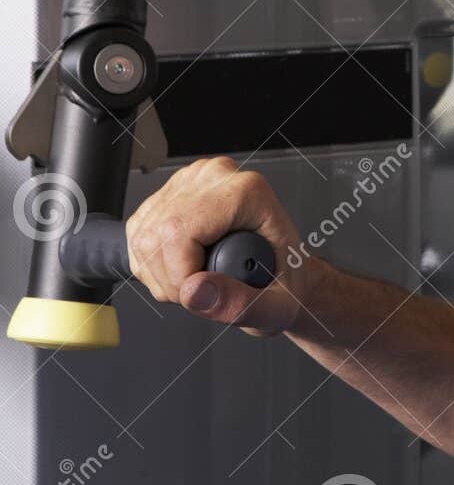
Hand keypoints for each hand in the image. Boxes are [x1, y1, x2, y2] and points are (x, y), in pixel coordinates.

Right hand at [125, 156, 324, 336]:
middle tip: (201, 295)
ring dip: (159, 275)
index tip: (200, 296)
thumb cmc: (285, 280)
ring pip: (143, 237)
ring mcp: (189, 181)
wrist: (284, 269)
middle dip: (169, 280)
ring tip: (197, 283)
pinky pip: (138, 234)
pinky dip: (151, 265)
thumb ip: (239, 304)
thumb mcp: (276, 306)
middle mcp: (215, 177)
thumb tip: (193, 291)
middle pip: (156, 236)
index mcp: (246, 192)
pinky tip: (183, 269)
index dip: (179, 275)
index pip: (179, 233)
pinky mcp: (169, 193)